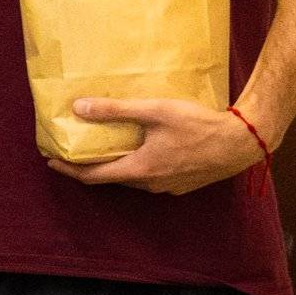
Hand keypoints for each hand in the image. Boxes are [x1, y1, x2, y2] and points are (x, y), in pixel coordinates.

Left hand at [64, 97, 269, 193]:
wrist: (244, 142)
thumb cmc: (200, 125)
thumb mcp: (155, 111)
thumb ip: (116, 110)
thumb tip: (79, 108)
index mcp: (140, 169)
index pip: (93, 176)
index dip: (69, 169)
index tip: (51, 161)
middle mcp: (151, 184)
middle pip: (112, 178)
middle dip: (90, 167)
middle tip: (74, 152)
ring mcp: (169, 186)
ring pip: (133, 178)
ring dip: (116, 165)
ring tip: (105, 148)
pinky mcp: (184, 183)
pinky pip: (153, 177)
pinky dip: (138, 166)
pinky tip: (140, 150)